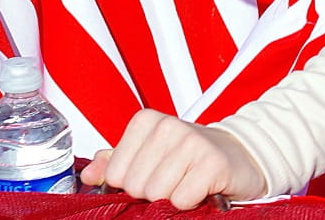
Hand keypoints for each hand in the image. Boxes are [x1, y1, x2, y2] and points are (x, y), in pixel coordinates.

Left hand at [79, 110, 265, 208]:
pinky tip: (199, 189)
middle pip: (135, 185)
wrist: (236, 156)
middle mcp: (167, 126)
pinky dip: (190, 202)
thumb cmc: (189, 157)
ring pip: (157, 193)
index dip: (130, 185)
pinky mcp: (212, 163)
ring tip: (185, 183)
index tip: (150, 175)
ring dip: (171, 197)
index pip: (115, 174)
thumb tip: (87, 177)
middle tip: (171, 181)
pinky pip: (182, 199)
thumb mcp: (147, 154)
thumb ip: (113, 163)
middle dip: (151, 193)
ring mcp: (191, 142)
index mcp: (145, 122)